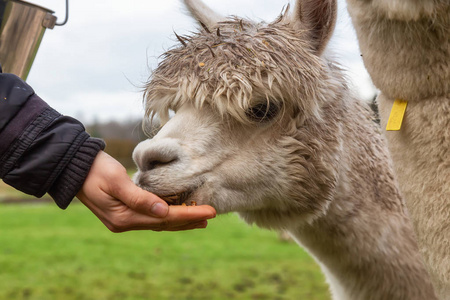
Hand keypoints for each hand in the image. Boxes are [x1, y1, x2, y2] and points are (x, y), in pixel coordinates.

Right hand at [76, 151, 215, 231]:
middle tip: (211, 215)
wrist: (73, 166)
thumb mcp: (116, 180)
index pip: (164, 218)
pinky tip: (177, 212)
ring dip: (179, 220)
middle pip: (163, 224)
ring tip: (200, 218)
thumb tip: (164, 211)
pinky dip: (166, 215)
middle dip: (188, 220)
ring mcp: (123, 219)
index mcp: (123, 217)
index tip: (210, 212)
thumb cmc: (95, 169)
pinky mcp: (123, 212)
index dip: (189, 215)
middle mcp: (124, 222)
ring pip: (158, 222)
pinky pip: (150, 217)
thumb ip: (139, 197)